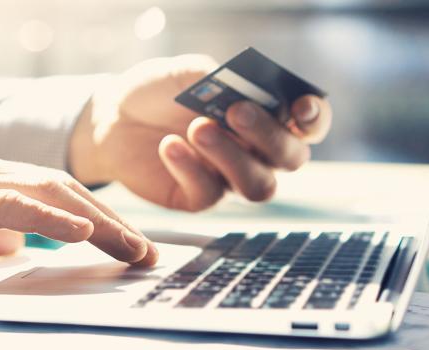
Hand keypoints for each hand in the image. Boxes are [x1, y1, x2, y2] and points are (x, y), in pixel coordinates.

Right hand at [0, 141, 157, 265]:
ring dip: (96, 221)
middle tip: (145, 251)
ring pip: (49, 194)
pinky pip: (10, 204)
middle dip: (112, 222)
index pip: (56, 196)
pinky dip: (49, 217)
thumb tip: (12, 247)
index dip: (96, 218)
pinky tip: (79, 230)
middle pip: (65, 193)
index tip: (125, 244)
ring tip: (130, 245)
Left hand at [70, 54, 331, 210]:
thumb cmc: (158, 91)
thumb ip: (219, 79)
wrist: (113, 117)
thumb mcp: (186, 73)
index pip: (309, 123)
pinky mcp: (198, 198)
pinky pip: (209, 193)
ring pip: (258, 185)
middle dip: (269, 135)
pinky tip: (168, 145)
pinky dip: (190, 167)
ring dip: (233, 157)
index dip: (314, 118)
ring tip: (198, 128)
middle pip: (291, 158)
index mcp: (266, 115)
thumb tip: (244, 89)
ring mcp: (230, 178)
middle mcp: (257, 151)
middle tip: (236, 112)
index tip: (300, 107)